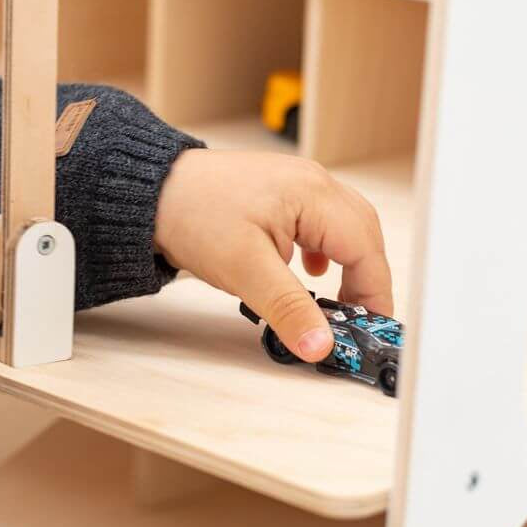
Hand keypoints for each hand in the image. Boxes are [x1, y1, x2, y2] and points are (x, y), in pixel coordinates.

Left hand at [154, 149, 392, 362]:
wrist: (151, 191)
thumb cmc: (192, 215)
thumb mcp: (245, 270)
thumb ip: (288, 309)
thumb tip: (320, 345)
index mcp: (313, 194)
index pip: (364, 248)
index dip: (374, 291)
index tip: (372, 327)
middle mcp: (313, 182)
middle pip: (363, 233)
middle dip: (366, 278)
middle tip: (359, 318)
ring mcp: (297, 183)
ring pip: (344, 226)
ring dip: (348, 262)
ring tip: (338, 299)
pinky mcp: (281, 191)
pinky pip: (321, 221)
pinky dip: (325, 250)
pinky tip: (307, 270)